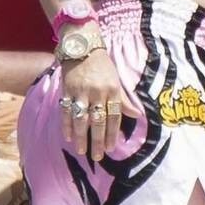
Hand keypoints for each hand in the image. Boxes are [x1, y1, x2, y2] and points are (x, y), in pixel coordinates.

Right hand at [58, 48, 142, 162]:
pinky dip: (66, 125)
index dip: (112, 133)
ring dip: (81, 136)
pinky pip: (66, 111)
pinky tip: (68, 137)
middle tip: (97, 156)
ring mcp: (81, 92)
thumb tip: (137, 115)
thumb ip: (124, 99)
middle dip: (97, 140)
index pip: (114, 116)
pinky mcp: (67, 90)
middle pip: (98, 120)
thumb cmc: (103, 66)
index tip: (111, 147)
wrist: (83, 47)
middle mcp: (98, 92)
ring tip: (82, 151)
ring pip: (81, 118)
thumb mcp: (117, 81)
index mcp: (113, 90)